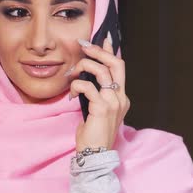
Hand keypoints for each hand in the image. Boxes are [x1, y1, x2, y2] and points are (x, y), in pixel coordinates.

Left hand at [67, 34, 129, 151]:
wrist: (94, 154)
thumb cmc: (93, 133)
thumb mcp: (96, 109)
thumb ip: (96, 93)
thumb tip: (86, 76)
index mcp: (121, 97)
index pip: (119, 67)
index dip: (111, 51)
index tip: (104, 38)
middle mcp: (121, 98)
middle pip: (116, 64)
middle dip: (99, 51)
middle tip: (84, 46)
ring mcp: (113, 103)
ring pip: (101, 72)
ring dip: (83, 67)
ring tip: (72, 73)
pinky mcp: (102, 108)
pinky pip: (88, 87)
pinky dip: (76, 86)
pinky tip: (71, 94)